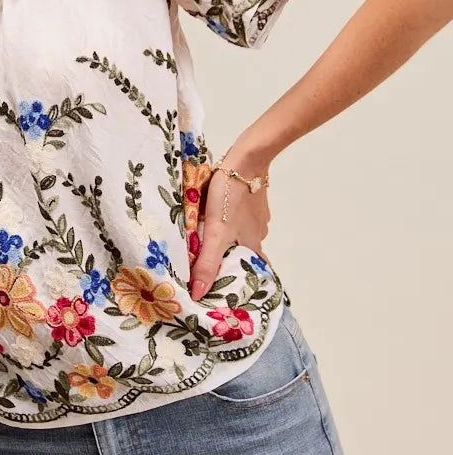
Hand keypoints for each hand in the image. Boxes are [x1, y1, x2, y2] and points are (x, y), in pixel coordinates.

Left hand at [189, 160, 271, 300]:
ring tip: (205, 241)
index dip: (238, 281)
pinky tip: (214, 215)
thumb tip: (198, 294)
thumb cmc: (231, 198)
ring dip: (227, 238)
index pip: (249, 272)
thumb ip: (207, 263)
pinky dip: (228, 219)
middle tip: (209, 265)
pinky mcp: (249, 197)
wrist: (245, 159)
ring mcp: (256, 214)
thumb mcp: (216, 234)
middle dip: (228, 259)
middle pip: (243, 252)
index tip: (225, 289)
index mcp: (253, 244)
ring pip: (240, 233)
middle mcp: (258, 232)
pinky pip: (238, 215)